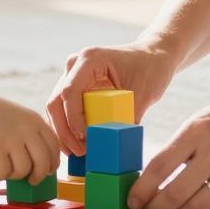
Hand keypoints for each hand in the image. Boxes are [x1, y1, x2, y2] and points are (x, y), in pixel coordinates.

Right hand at [0, 89, 59, 183]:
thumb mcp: (19, 117)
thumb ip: (31, 134)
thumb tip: (42, 164)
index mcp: (35, 120)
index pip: (54, 146)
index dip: (53, 162)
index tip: (48, 171)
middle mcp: (27, 129)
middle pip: (44, 162)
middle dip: (39, 176)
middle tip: (30, 181)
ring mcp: (12, 139)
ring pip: (24, 170)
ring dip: (15, 176)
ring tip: (4, 171)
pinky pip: (5, 173)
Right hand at [46, 42, 179, 156]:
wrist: (153, 56)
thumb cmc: (150, 70)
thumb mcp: (143, 94)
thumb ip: (127, 117)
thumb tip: (114, 145)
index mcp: (90, 59)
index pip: (70, 92)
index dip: (73, 118)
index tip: (85, 138)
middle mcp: (76, 64)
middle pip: (57, 101)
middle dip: (64, 130)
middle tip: (79, 152)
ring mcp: (73, 74)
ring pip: (56, 107)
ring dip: (64, 131)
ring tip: (78, 152)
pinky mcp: (76, 86)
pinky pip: (64, 109)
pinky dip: (67, 127)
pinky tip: (77, 144)